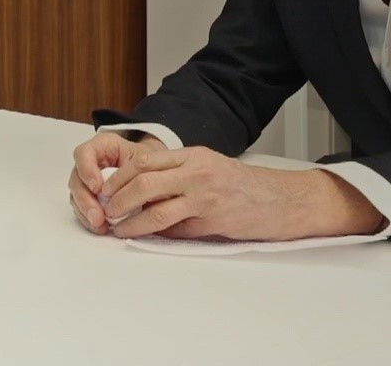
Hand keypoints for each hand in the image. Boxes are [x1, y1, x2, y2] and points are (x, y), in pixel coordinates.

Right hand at [67, 131, 166, 233]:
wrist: (153, 172)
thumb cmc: (149, 163)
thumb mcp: (146, 160)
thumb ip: (136, 170)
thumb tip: (131, 190)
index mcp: (102, 147)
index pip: (84, 154)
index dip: (86, 170)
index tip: (97, 188)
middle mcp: (90, 163)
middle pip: (77, 178)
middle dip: (85, 199)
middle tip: (97, 215)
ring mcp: (87, 182)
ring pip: (77, 196)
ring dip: (86, 212)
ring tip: (100, 225)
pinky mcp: (90, 198)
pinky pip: (83, 209)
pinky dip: (90, 220)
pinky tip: (101, 227)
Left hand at [99, 146, 386, 240]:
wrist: (284, 200)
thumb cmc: (246, 189)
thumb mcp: (211, 171)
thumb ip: (180, 180)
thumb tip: (145, 199)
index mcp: (194, 155)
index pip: (145, 160)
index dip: (120, 175)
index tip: (106, 189)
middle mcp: (196, 169)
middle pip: (143, 178)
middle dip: (118, 196)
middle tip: (105, 209)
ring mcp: (204, 193)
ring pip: (154, 204)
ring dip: (129, 218)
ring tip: (117, 227)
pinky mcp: (212, 217)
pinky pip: (174, 225)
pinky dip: (152, 231)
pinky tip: (140, 235)